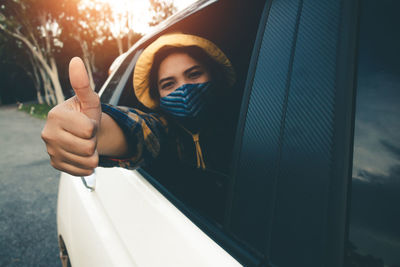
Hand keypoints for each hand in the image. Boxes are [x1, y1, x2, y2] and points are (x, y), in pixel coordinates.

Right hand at [41, 57, 100, 175]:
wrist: (82, 132)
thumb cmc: (86, 114)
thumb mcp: (89, 100)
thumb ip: (83, 84)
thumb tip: (76, 60)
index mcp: (55, 116)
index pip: (89, 130)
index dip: (94, 126)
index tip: (88, 122)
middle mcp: (48, 134)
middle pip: (88, 147)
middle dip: (94, 141)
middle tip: (87, 135)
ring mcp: (51, 151)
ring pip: (88, 161)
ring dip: (93, 154)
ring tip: (86, 144)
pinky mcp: (56, 164)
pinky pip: (83, 171)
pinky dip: (88, 165)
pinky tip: (83, 155)